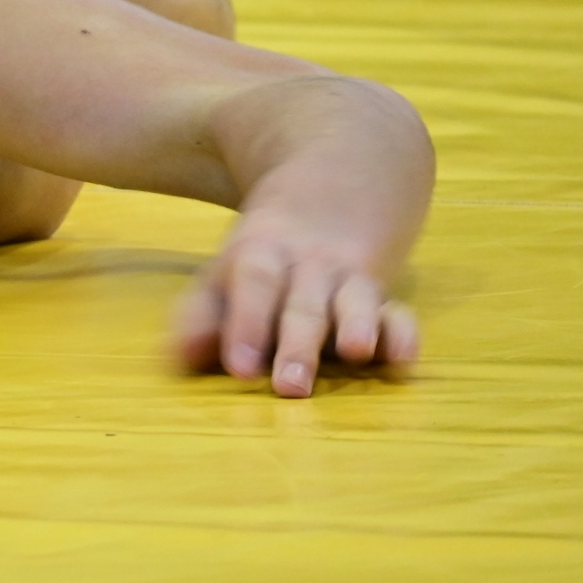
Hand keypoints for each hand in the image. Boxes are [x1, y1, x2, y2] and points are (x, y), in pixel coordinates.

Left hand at [170, 207, 418, 397]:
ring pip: (354, 301)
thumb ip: (201, 317)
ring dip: (357, 326)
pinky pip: (399, 314)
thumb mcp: (224, 275)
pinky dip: (403, 334)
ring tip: (356, 352)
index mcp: (259, 254)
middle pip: (302, 302)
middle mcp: (307, 265)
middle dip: (297, 344)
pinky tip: (401, 360)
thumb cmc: (260, 261)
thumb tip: (179, 357)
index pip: (252, 282)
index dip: (245, 323)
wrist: (329, 195)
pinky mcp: (384, 298)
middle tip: (290, 387)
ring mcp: (349, 279)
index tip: (239, 368)